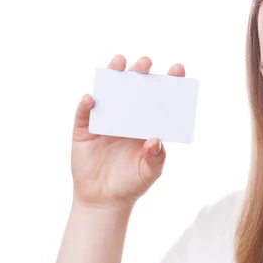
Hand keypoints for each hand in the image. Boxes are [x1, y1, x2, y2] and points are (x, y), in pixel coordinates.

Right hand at [70, 55, 184, 208]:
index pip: (159, 98)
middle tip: (146, 62)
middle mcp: (127, 116)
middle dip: (140, 72)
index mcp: (146, 123)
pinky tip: (90, 98)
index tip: (178, 68)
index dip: (169, 82)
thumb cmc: (132, 183)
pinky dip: (86, 104)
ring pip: (108, 92)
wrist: (104, 200)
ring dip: (113, 75)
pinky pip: (83, 113)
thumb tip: (155, 139)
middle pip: (134, 88)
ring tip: (119, 62)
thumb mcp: (150, 172)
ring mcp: (104, 120)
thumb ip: (156, 157)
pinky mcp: (84, 130)